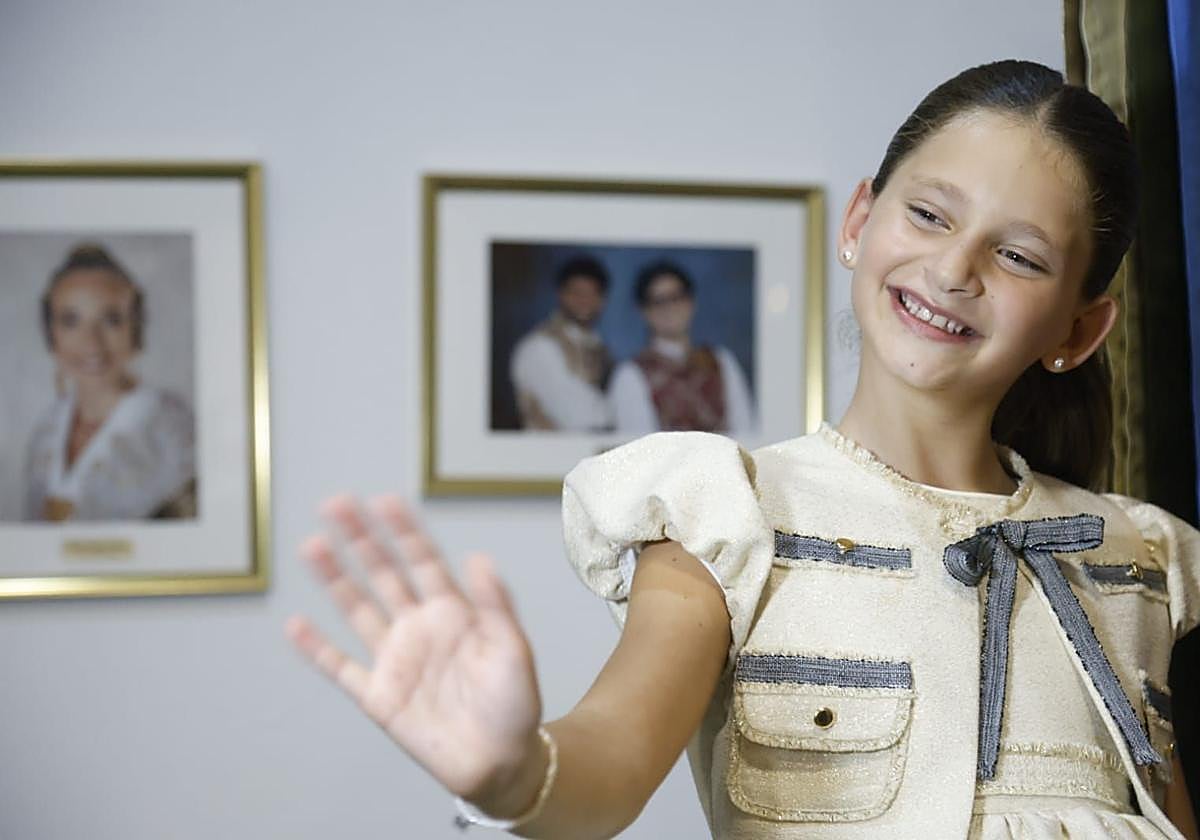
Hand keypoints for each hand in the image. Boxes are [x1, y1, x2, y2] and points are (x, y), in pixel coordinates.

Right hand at [286, 495, 543, 805]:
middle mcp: (419, 628)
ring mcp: (395, 659)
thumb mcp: (512, 649)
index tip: (385, 500)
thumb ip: (495, 605)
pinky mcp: (378, 696)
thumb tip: (478, 558)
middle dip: (362, 539)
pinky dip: (316, 648)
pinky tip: (296, 624)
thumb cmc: (515, 704)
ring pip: (358, 609)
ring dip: (335, 579)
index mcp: (453, 612)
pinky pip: (340, 667)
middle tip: (336, 504)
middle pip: (384, 574)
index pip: (423, 561)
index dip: (405, 531)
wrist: (500, 761)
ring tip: (313, 546)